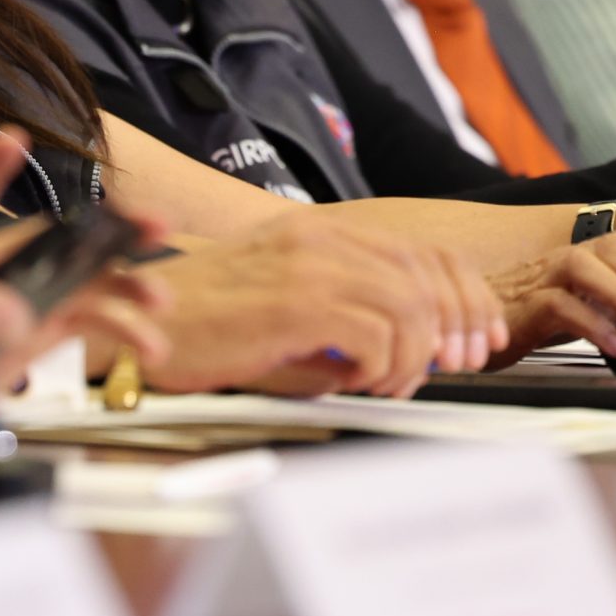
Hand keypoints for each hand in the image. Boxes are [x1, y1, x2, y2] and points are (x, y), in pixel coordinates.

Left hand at [0, 130, 172, 387]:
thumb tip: (12, 135)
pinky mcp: (58, 328)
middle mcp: (51, 259)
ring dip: (139, 291)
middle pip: (104, 247)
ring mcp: (57, 295)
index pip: (81, 216)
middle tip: (161, 233)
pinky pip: (102, 327)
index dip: (119, 215)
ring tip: (158, 299)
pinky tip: (152, 347)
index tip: (148, 217)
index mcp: (32, 233)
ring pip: (110, 289)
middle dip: (137, 241)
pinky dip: (134, 334)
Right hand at [137, 207, 502, 399]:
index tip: (478, 337)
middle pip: (429, 273)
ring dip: (414, 355)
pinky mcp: (295, 303)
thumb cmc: (202, 319)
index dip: (465, 296)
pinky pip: (376, 335)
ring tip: (387, 382)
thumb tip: (404, 352)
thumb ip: (342, 316)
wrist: (138, 318)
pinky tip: (356, 380)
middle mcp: (320, 238)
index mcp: (321, 232)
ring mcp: (308, 266)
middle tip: (454, 365)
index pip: (422, 252)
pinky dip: (382, 367)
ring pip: (410, 305)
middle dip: (457, 325)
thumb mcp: (284, 306)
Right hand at [492, 228, 615, 362]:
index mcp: (590, 255)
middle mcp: (566, 258)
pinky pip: (558, 304)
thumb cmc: (550, 316)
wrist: (483, 329)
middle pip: (611, 246)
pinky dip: (592, 324)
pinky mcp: (523, 307)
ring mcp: (542, 278)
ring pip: (582, 264)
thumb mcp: (613, 305)